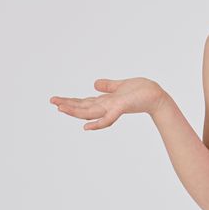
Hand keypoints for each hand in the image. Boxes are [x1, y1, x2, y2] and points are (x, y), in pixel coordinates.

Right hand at [50, 77, 165, 129]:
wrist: (157, 96)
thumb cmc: (142, 91)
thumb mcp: (121, 85)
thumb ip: (108, 86)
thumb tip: (95, 84)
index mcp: (106, 101)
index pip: (85, 102)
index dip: (71, 101)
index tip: (56, 100)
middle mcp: (107, 106)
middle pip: (84, 107)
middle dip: (67, 105)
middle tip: (51, 101)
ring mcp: (113, 108)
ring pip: (90, 112)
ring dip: (75, 111)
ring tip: (60, 108)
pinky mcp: (121, 108)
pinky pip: (107, 118)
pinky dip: (97, 123)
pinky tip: (86, 126)